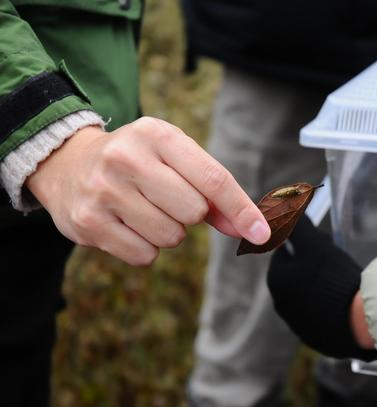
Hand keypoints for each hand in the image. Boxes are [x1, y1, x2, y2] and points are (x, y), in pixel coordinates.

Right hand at [26, 117, 270, 265]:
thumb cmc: (139, 162)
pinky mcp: (88, 223)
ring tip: (144, 209)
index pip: (213, 179)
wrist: (68, 164)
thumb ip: (214, 192)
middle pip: (193, 212)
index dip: (241, 209)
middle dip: (190, 214)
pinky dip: (146, 247)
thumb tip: (251, 229)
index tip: (262, 233)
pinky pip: (145, 255)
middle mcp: (127, 158)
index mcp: (157, 135)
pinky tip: (127, 224)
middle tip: (167, 199)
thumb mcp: (175, 159)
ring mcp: (104, 191)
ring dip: (168, 232)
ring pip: (171, 237)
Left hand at [267, 214, 376, 360]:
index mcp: (276, 281)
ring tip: (343, 280)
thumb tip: (288, 210)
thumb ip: (299, 225)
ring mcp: (298, 325)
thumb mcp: (314, 243)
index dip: (305, 244)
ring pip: (308, 297)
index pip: (284, 254)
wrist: (356, 320)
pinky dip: (330, 307)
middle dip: (312, 266)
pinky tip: (346, 302)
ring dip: (321, 286)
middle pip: (295, 276)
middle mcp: (281, 305)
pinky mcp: (316, 339)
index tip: (322, 243)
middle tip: (333, 259)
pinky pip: (320, 316)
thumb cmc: (332, 276)